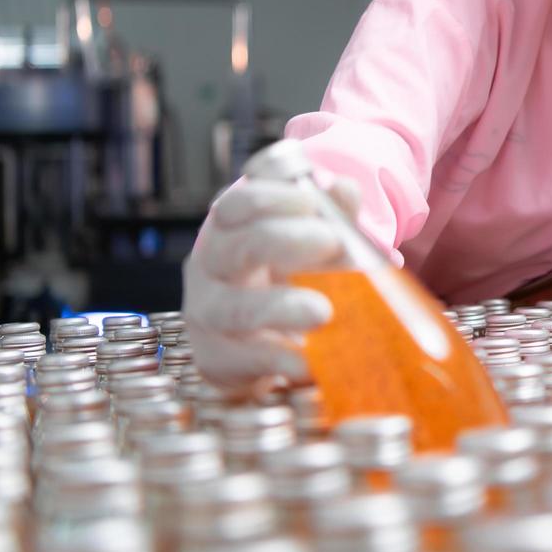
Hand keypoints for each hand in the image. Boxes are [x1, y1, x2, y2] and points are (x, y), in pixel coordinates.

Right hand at [183, 140, 358, 393]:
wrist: (270, 337)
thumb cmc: (295, 272)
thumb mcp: (319, 236)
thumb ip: (335, 212)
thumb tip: (343, 189)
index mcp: (233, 225)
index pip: (240, 199)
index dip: (271, 192)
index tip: (311, 196)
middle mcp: (213, 263)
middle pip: (234, 244)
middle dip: (280, 239)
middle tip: (330, 240)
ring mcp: (208, 311)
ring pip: (231, 307)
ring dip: (278, 307)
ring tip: (322, 311)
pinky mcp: (214, 358)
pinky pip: (237, 359)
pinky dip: (274, 359)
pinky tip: (309, 362)